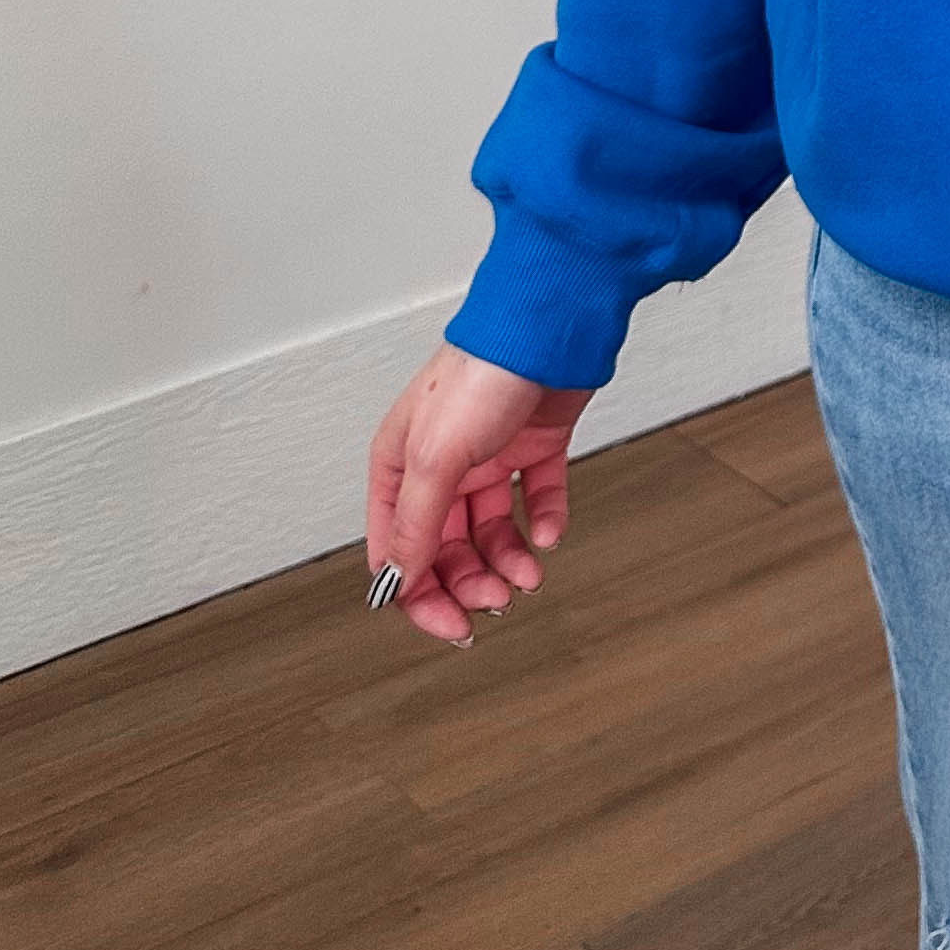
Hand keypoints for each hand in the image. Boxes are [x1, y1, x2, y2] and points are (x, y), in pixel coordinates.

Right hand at [365, 345, 593, 647]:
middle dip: (470, 581)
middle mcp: (442, 463)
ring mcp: (490, 453)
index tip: (452, 626)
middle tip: (498, 602)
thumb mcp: (436, 456)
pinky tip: (549, 533)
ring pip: (491, 530)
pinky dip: (543, 521)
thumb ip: (417, 522)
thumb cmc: (482, 371)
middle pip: (447, 547)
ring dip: (508, 559)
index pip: (398, 550)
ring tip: (529, 572)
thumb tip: (399, 579)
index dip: (420, 594)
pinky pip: (535, 497)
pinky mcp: (535, 445)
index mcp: (400, 464)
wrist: (550, 323)